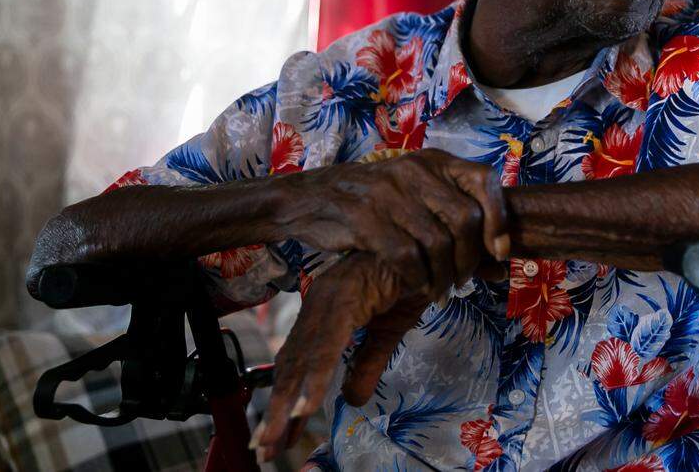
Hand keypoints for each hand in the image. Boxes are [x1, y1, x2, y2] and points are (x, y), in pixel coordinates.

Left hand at [251, 253, 429, 462]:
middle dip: (278, 412)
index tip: (275, 437)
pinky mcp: (346, 298)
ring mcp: (329, 299)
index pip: (299, 363)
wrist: (433, 247)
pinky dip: (314, 378)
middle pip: (292, 366)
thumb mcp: (388, 332)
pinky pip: (327, 345)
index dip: (286, 400)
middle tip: (265, 450)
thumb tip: (351, 400)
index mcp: (326, 311)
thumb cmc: (410, 279)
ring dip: (288, 403)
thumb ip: (367, 364)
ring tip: (277, 439)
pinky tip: (305, 406)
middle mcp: (320, 305)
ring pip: (302, 360)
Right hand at [285, 149, 508, 299]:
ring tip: (440, 291)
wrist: (309, 198)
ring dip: (444, 276)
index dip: (499, 217)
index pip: (484, 179)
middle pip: (465, 219)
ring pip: (438, 243)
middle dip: (470, 259)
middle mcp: (414, 171)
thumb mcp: (414, 194)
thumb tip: (502, 264)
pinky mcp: (364, 218)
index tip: (501, 251)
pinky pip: (406, 257)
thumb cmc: (372, 201)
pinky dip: (418, 278)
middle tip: (463, 281)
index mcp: (432, 161)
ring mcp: (389, 192)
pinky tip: (416, 286)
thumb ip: (452, 220)